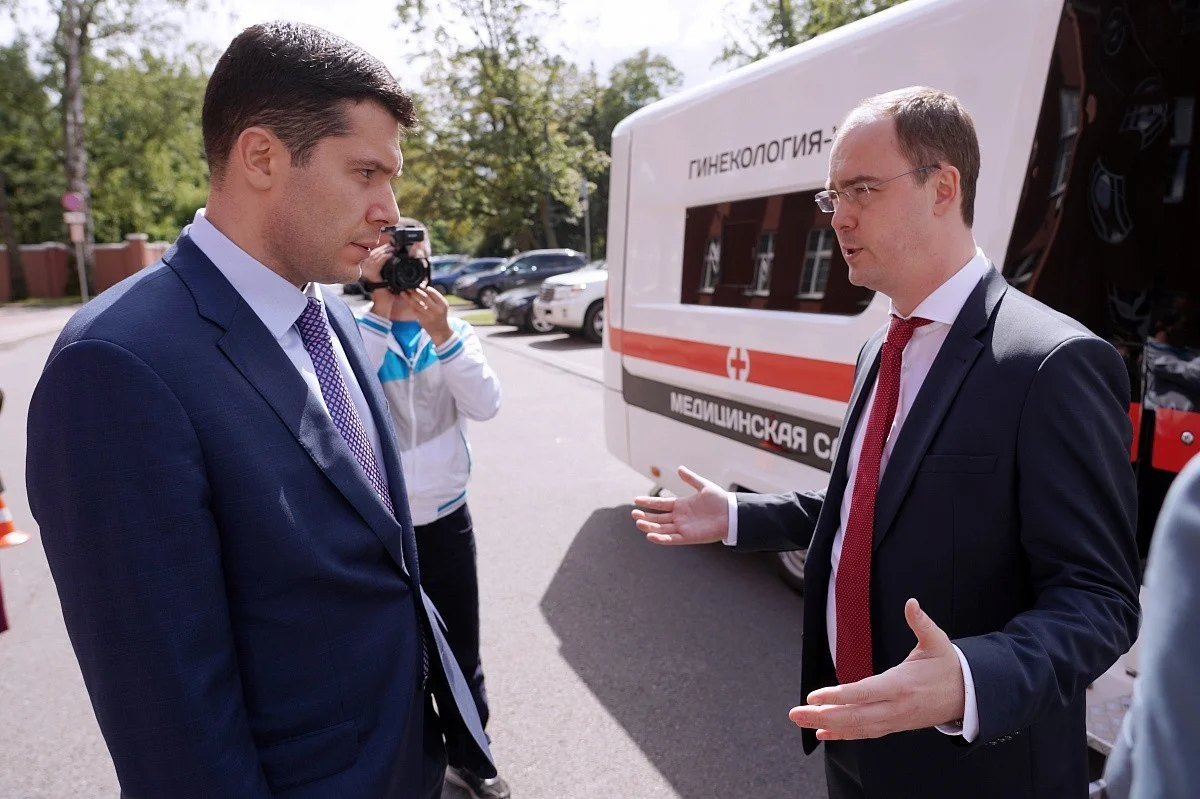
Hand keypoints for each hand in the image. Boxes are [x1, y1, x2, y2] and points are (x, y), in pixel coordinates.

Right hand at [362, 244, 393, 315]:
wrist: (384, 304)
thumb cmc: (387, 293)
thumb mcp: (388, 279)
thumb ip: (388, 269)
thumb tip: (394, 259)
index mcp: (367, 270)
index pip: (372, 256)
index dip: (380, 250)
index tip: (389, 245)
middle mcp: (365, 271)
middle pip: (372, 255)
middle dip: (383, 249)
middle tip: (392, 245)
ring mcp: (367, 273)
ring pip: (374, 257)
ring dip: (384, 251)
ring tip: (392, 248)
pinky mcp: (371, 276)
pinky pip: (377, 264)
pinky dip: (384, 258)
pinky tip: (390, 254)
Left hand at [402, 286, 452, 345]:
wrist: (440, 331)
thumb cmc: (439, 315)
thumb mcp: (441, 305)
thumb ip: (433, 296)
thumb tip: (422, 284)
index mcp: (442, 303)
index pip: (432, 292)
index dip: (423, 287)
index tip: (417, 284)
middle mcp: (437, 309)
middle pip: (424, 297)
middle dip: (414, 290)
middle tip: (408, 286)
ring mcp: (430, 315)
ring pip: (417, 304)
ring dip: (408, 298)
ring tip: (403, 293)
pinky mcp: (423, 320)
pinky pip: (415, 311)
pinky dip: (411, 305)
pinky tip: (407, 301)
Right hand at [630, 466, 729, 544]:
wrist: (733, 514)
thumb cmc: (721, 500)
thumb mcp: (704, 486)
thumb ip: (691, 479)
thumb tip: (679, 468)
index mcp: (681, 505)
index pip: (661, 504)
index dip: (648, 502)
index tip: (636, 500)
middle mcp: (680, 517)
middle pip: (658, 518)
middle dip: (645, 516)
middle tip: (633, 514)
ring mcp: (683, 527)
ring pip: (662, 528)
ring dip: (650, 527)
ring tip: (638, 523)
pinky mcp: (688, 537)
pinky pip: (672, 539)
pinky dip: (661, 538)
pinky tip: (650, 536)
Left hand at [788, 599, 965, 739]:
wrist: (968, 695)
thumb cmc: (948, 666)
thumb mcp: (937, 641)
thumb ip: (921, 623)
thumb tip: (912, 603)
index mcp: (902, 685)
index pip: (864, 693)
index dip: (838, 696)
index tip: (815, 696)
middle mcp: (896, 707)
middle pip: (855, 716)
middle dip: (822, 716)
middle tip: (795, 713)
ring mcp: (895, 719)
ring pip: (857, 727)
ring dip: (827, 725)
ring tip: (802, 720)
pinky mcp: (894, 725)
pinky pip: (865, 733)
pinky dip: (844, 734)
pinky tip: (824, 733)